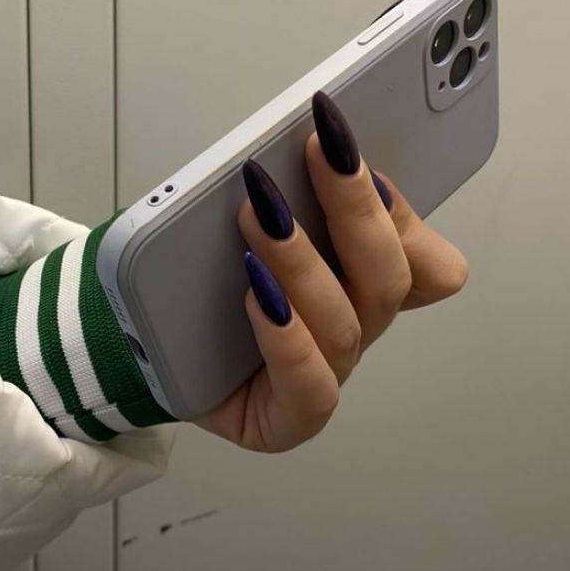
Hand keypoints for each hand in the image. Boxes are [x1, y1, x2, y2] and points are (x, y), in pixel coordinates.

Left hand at [197, 92, 468, 451]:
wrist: (143, 350)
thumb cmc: (198, 285)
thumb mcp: (241, 225)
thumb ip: (283, 194)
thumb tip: (297, 149)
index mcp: (359, 283)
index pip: (426, 263)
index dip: (406, 214)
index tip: (362, 157)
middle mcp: (351, 330)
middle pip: (387, 279)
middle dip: (356, 208)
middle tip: (320, 150)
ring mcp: (323, 378)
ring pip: (344, 325)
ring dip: (304, 263)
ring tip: (261, 217)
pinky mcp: (285, 422)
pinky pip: (310, 389)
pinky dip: (287, 338)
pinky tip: (257, 295)